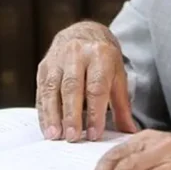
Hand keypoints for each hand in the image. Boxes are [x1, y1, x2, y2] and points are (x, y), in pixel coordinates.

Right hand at [36, 21, 137, 141]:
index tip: (94, 134)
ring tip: (55, 135)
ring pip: (52, 88)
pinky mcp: (44, 65)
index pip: (96, 86)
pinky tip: (47, 127)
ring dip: (52, 114)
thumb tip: (129, 132)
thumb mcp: (118, 75)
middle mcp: (77, 53)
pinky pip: (41, 90)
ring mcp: (57, 58)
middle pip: (72, 87)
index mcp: (100, 54)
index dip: (94, 112)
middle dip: (72, 115)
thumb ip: (122, 105)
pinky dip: (43, 111)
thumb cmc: (103, 58)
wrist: (83, 32)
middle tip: (73, 137)